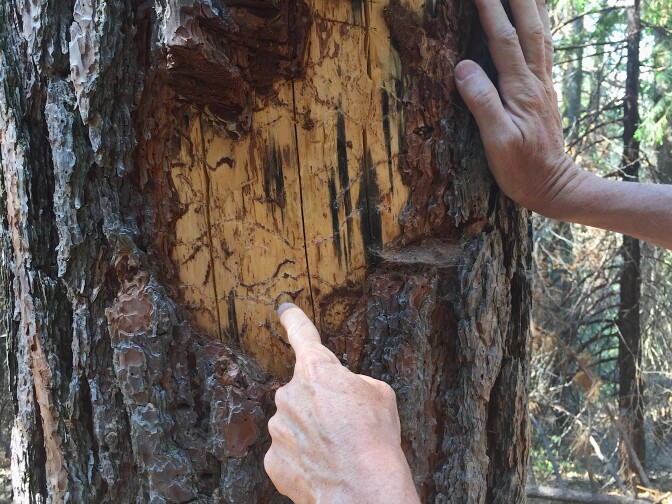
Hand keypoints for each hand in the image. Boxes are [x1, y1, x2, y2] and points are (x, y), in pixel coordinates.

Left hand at [264, 304, 419, 503]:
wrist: (363, 489)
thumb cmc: (375, 439)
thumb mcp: (379, 395)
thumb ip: (353, 384)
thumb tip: (343, 394)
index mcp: (317, 371)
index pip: (303, 336)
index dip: (294, 320)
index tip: (284, 310)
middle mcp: (290, 395)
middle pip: (304, 392)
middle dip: (321, 405)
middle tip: (345, 426)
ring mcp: (278, 429)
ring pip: (294, 423)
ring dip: (311, 432)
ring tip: (338, 450)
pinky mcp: (273, 460)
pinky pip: (289, 452)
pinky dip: (303, 458)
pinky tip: (323, 467)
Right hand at [454, 0, 583, 217]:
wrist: (555, 186)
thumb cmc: (522, 168)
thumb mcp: (496, 140)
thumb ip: (481, 101)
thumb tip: (462, 66)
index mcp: (521, 89)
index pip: (503, 39)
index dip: (489, 11)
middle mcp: (535, 80)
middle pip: (528, 27)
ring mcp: (542, 85)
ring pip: (540, 34)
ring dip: (531, 7)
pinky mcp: (544, 93)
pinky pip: (543, 49)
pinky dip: (539, 27)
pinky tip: (535, 22)